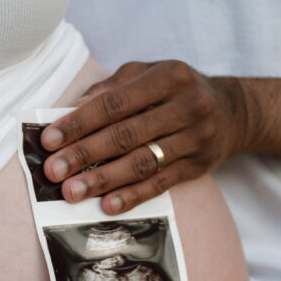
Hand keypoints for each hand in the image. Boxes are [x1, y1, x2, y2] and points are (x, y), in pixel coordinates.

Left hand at [39, 60, 247, 213]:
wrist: (231, 112)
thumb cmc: (176, 91)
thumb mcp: (149, 75)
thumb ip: (112, 88)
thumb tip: (72, 108)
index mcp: (170, 76)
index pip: (115, 102)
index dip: (80, 122)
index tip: (50, 140)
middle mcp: (187, 106)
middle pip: (126, 134)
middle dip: (84, 154)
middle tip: (54, 170)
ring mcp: (196, 139)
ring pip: (142, 162)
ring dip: (103, 180)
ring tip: (73, 192)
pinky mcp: (198, 167)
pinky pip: (160, 184)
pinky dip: (133, 195)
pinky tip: (108, 205)